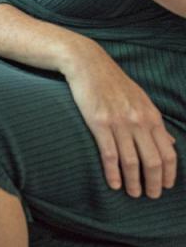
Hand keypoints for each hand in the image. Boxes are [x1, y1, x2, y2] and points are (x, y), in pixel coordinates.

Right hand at [64, 44, 176, 198]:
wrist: (87, 64)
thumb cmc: (113, 82)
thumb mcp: (140, 100)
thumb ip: (155, 123)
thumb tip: (171, 143)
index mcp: (151, 116)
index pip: (168, 152)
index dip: (169, 173)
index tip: (164, 186)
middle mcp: (139, 121)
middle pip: (152, 160)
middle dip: (153, 183)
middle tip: (150, 195)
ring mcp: (119, 122)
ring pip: (131, 161)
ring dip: (133, 182)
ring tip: (132, 194)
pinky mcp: (99, 122)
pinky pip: (109, 153)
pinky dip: (113, 172)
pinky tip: (114, 183)